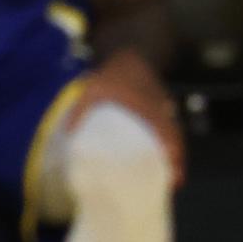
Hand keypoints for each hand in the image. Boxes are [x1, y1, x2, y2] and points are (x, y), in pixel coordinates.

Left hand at [69, 49, 184, 178]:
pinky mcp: (161, 112)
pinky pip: (169, 131)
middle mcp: (161, 112)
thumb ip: (81, 109)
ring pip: (174, 137)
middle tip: (171, 185)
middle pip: (176, 141)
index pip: (167, 135)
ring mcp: (163, 112)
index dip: (172, 155)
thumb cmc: (113, 75)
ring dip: (174, 156)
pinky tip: (161, 159)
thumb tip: (67, 134)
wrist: (131, 56)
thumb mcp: (93, 89)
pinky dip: (169, 146)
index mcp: (148, 109)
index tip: (172, 175)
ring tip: (168, 179)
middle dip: (176, 162)